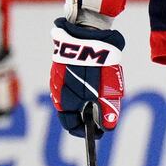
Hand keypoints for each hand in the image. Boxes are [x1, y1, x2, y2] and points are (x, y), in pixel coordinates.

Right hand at [50, 17, 124, 137]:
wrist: (86, 34)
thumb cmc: (97, 64)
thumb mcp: (106, 90)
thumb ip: (107, 110)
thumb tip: (107, 128)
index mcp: (65, 101)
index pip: (71, 126)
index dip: (86, 131)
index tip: (99, 132)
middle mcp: (57, 92)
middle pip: (71, 112)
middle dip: (87, 115)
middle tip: (103, 112)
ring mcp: (57, 78)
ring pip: (71, 97)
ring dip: (84, 100)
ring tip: (101, 92)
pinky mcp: (61, 66)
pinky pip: (70, 83)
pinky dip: (81, 87)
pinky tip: (93, 79)